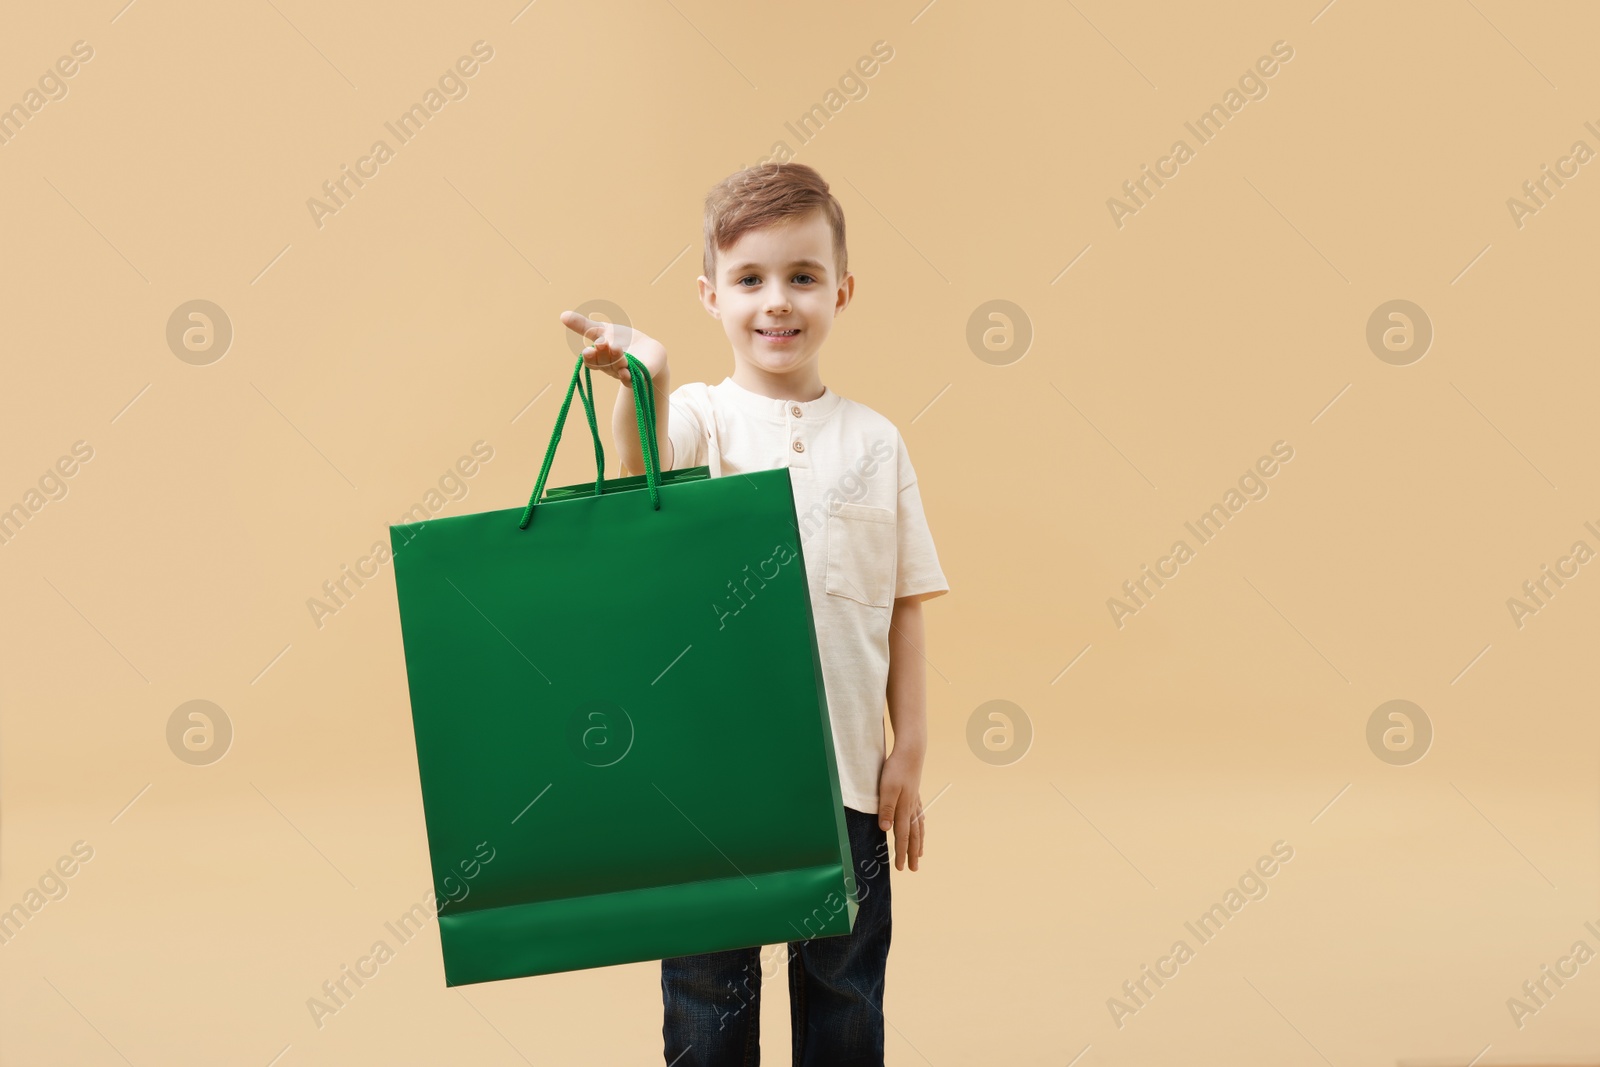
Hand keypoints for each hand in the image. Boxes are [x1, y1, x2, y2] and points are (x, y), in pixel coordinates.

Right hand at [559, 310, 668, 388]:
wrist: (648, 350)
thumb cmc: (623, 340)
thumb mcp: (603, 331)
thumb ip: (584, 325)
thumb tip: (562, 315)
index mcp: (600, 359)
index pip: (591, 361)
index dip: (589, 357)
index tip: (588, 350)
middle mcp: (611, 368)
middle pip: (603, 364)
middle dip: (602, 354)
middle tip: (603, 343)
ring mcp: (624, 372)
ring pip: (617, 369)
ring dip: (615, 359)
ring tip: (616, 348)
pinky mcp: (639, 375)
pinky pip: (632, 379)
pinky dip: (628, 377)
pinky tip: (626, 371)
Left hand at [877, 748, 924, 871]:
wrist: (910, 751)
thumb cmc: (895, 768)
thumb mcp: (886, 788)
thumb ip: (886, 809)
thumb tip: (886, 829)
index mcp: (903, 809)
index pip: (901, 836)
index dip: (900, 853)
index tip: (900, 868)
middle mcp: (911, 807)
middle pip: (913, 835)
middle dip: (912, 853)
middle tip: (914, 869)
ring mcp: (915, 800)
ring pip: (918, 826)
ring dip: (918, 841)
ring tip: (920, 853)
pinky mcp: (915, 792)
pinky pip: (920, 813)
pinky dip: (921, 823)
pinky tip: (921, 823)